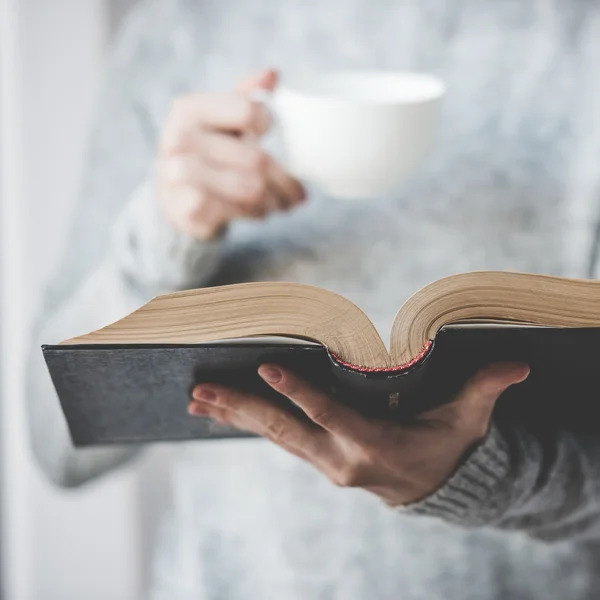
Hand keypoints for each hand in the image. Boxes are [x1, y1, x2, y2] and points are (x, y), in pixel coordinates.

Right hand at [157, 69, 305, 239]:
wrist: (173, 198)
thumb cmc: (206, 154)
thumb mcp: (221, 121)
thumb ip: (245, 97)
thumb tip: (272, 73)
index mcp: (189, 110)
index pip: (248, 111)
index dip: (268, 123)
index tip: (271, 134)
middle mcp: (180, 139)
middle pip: (256, 159)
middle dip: (284, 180)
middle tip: (296, 192)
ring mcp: (179, 174)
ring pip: (251, 188)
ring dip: (273, 200)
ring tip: (279, 202)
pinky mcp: (186, 207)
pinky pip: (238, 210)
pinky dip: (256, 213)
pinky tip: (258, 211)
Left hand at [189, 362, 528, 505]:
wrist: (433, 488)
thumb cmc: (447, 446)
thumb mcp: (467, 419)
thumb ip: (485, 389)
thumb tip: (519, 364)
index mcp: (372, 444)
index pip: (329, 415)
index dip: (298, 391)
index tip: (265, 367)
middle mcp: (340, 458)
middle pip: (284, 429)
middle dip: (241, 409)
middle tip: (201, 390)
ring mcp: (325, 462)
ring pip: (273, 436)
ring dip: (235, 416)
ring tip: (198, 399)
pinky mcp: (319, 457)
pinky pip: (279, 438)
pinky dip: (251, 422)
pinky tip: (225, 410)